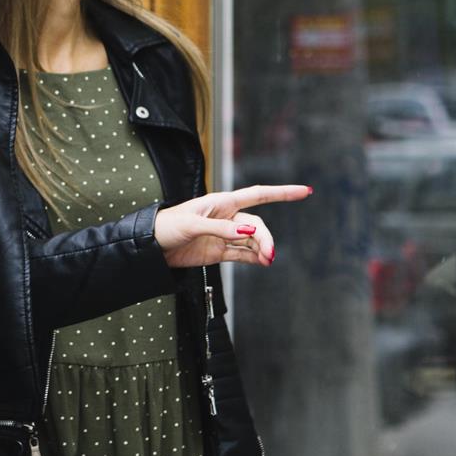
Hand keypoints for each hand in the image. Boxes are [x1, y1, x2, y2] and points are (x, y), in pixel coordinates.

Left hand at [154, 185, 310, 268]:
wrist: (151, 246)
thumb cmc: (168, 226)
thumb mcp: (193, 224)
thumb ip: (221, 229)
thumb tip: (247, 232)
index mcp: (222, 202)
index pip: (258, 195)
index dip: (282, 193)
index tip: (304, 191)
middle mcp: (226, 217)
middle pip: (256, 225)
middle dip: (266, 238)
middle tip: (269, 255)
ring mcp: (224, 234)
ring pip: (252, 241)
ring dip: (262, 250)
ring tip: (267, 261)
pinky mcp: (218, 251)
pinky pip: (242, 254)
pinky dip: (254, 259)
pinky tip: (263, 263)